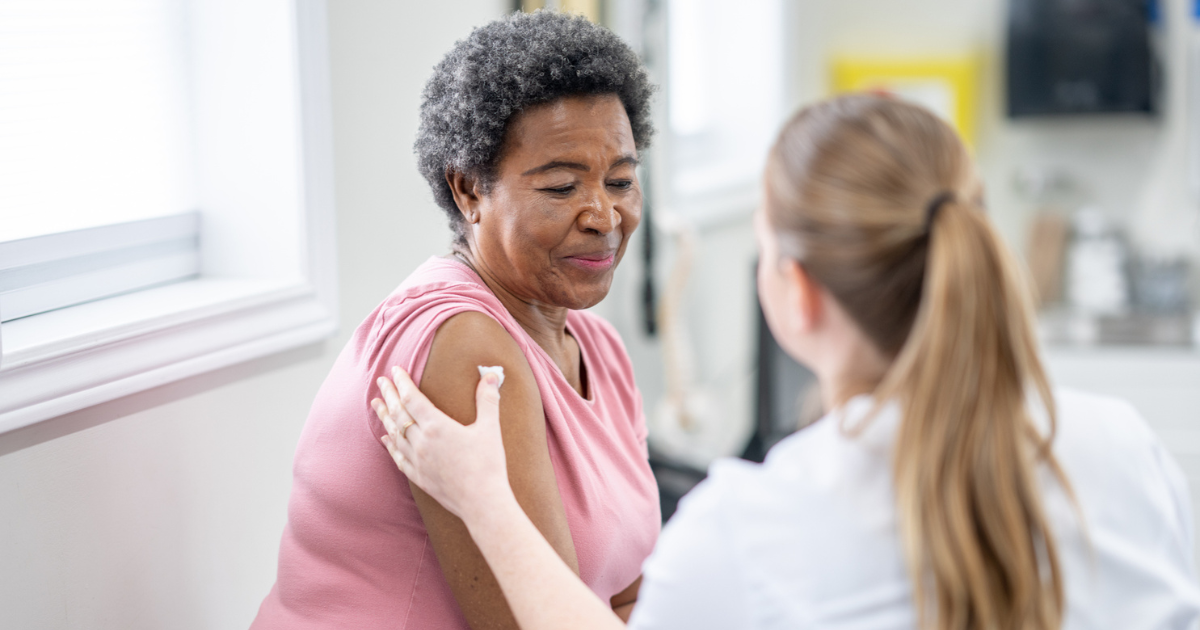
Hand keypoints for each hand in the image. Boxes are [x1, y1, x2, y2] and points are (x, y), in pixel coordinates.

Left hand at [372, 366, 514, 522]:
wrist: (482, 502)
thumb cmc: (488, 464)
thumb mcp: (490, 428)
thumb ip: (488, 399)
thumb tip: (492, 375)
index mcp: (437, 426)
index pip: (412, 398)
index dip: (402, 383)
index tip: (395, 370)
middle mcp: (422, 442)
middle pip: (398, 413)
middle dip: (389, 395)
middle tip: (380, 381)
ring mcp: (417, 461)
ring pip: (394, 434)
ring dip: (384, 417)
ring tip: (376, 404)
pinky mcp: (419, 477)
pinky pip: (398, 457)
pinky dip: (390, 445)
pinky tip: (385, 438)